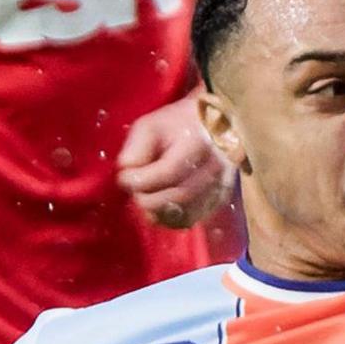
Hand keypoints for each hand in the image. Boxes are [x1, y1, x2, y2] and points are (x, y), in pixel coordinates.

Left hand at [120, 101, 232, 228]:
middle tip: (134, 191)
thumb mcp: (152, 126)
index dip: (140, 180)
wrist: (216, 124)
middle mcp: (214, 167)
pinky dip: (173, 219)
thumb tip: (127, 171)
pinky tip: (161, 209)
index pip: (168, 173)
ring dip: (159, 212)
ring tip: (145, 199)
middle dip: (147, 199)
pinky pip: (195, 217)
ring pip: (188, 212)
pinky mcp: (220, 197)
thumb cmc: (179, 123)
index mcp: (197, 144)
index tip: (123, 178)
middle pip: (178, 196)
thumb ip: (136, 148)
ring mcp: (221, 185)